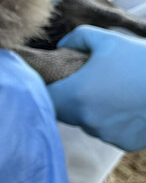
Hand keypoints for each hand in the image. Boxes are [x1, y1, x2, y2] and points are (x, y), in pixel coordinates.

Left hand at [47, 26, 145, 151]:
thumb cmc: (140, 59)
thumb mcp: (105, 39)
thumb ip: (76, 39)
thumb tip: (61, 47)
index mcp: (75, 96)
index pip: (45, 98)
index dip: (47, 88)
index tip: (55, 80)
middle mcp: (87, 120)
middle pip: (64, 113)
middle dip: (69, 99)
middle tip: (85, 83)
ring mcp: (106, 135)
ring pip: (87, 123)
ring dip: (91, 111)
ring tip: (110, 93)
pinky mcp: (125, 144)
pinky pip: (109, 133)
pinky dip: (112, 123)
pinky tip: (126, 107)